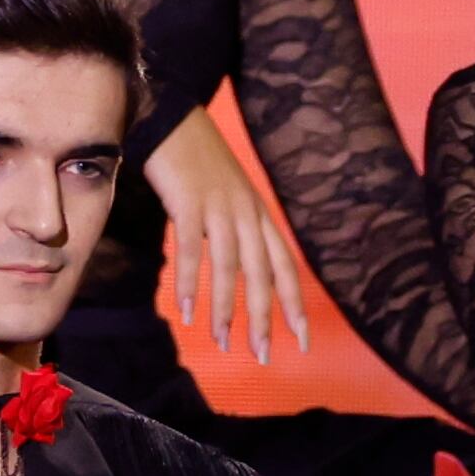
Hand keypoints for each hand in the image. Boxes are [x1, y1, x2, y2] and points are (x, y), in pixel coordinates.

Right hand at [145, 107, 308, 361]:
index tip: (301, 339)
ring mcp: (219, 208)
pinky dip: (190, 282)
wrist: (173, 120)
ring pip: (230, 267)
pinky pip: (191, 250)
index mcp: (259, 215)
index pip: (285, 267)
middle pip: (263, 274)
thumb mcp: (230, 198)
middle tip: (265, 355)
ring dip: (227, 308)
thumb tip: (241, 269)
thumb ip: (238, 231)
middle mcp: (247, 214)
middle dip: (265, 317)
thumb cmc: (199, 164)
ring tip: (224, 342)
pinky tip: (188, 310)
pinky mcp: (189, 203)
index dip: (294, 303)